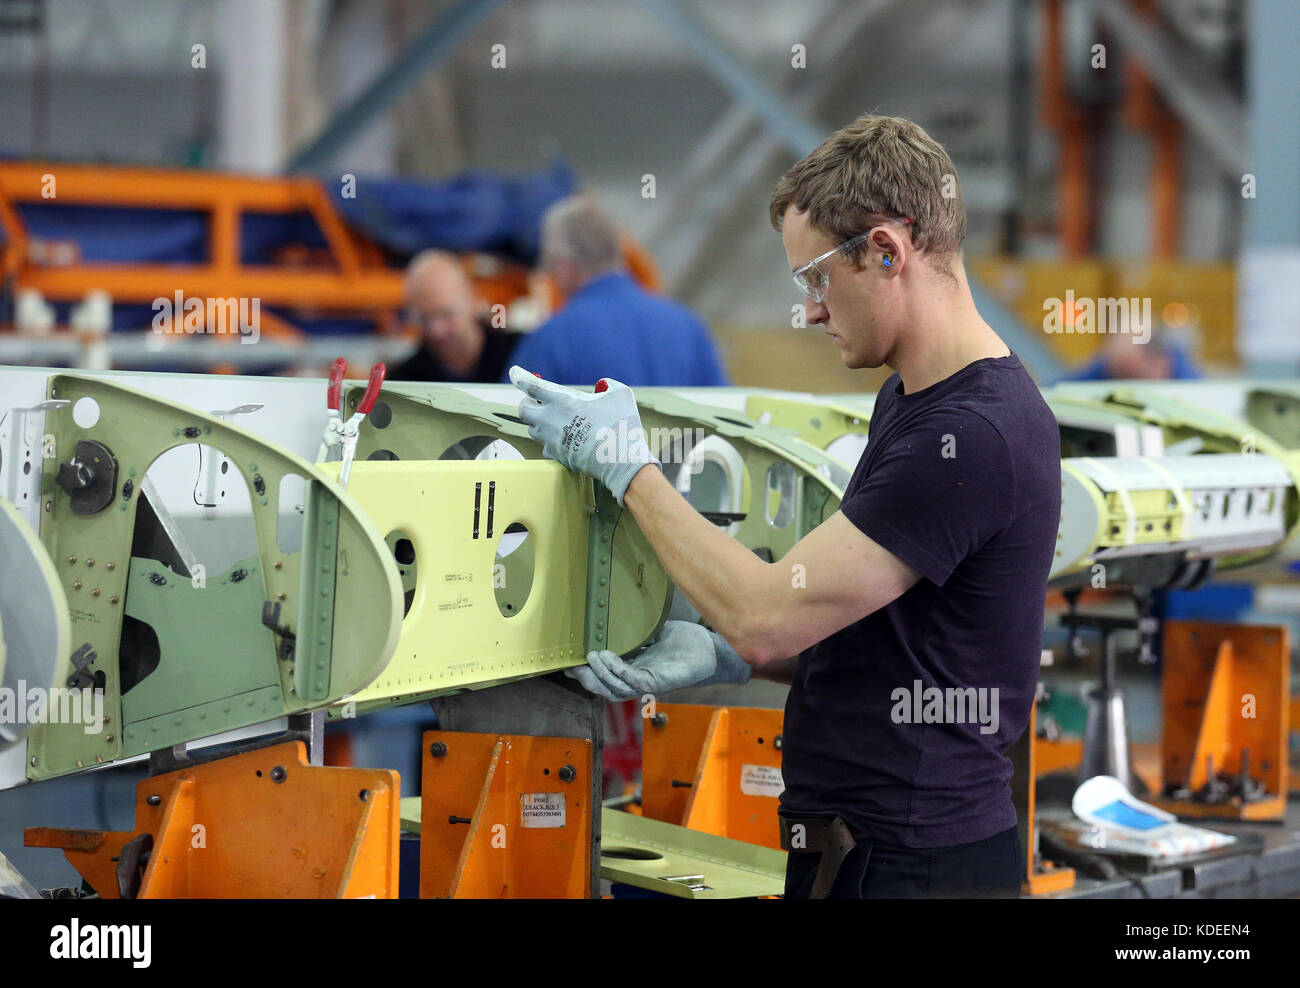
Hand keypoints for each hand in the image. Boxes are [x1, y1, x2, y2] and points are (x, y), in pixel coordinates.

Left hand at [509, 365, 659, 505]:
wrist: (619, 459)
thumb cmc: (621, 424)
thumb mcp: (620, 394)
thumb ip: (608, 385)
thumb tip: (602, 385)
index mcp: (561, 400)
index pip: (531, 385)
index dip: (520, 377)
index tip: (514, 372)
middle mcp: (550, 420)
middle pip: (523, 410)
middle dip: (527, 403)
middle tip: (536, 400)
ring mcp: (551, 440)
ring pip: (533, 429)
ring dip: (539, 422)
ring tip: (553, 420)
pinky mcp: (556, 455)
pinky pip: (546, 446)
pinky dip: (551, 441)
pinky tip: (564, 440)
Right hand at [565, 621, 751, 700]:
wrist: (713, 650)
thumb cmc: (687, 643)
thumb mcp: (656, 633)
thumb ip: (638, 631)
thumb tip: (617, 615)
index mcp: (637, 669)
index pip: (606, 678)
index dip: (587, 674)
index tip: (569, 663)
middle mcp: (640, 680)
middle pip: (606, 689)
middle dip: (587, 679)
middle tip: (572, 666)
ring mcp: (650, 682)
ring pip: (616, 688)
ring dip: (601, 674)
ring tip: (591, 657)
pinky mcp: (660, 681)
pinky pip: (634, 680)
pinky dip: (619, 671)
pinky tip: (609, 657)